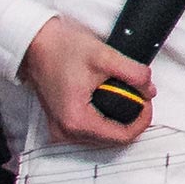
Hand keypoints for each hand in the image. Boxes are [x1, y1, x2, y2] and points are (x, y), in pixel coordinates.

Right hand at [18, 14, 153, 144]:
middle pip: (112, 139)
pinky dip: (102, 118)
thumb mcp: (104, 56)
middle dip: (131, 119)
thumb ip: (132, 72)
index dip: (142, 121)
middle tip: (139, 96)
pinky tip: (107, 101)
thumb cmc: (61, 48)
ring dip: (117, 120)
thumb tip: (148, 89)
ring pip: (101, 136)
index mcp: (77, 120)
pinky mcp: (60, 124)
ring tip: (125, 96)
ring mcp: (61, 130)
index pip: (122, 136)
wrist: (36, 44)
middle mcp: (66, 132)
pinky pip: (89, 130)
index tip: (147, 102)